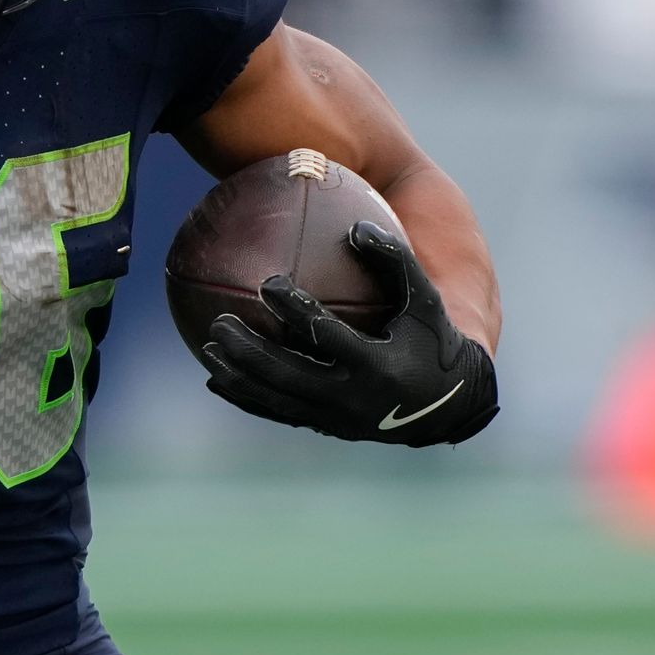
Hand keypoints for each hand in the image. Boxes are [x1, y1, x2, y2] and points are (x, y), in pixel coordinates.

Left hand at [201, 220, 497, 447]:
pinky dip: (248, 398)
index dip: (295, 310)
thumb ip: (394, 260)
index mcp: (377, 365)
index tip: (267, 283)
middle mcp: (352, 398)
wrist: (445, 403)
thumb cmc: (432, 339)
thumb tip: (355, 227)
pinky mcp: (326, 427)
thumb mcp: (424, 299)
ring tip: (208, 349)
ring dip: (240, 376)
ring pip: (277, 399)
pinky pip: (279, 413)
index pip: (326, 336)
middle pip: (289, 374)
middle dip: (250, 351)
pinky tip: (218, 379)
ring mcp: (336, 419)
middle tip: (220, 322)